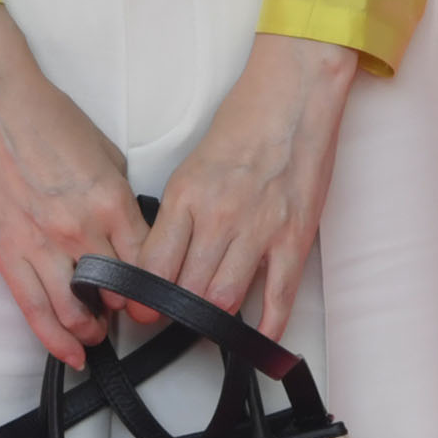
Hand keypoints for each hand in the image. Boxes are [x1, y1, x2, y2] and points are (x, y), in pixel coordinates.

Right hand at [0, 4, 142, 368]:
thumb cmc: (50, 121)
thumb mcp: (108, 154)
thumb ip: (121, 200)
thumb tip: (132, 234)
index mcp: (111, 202)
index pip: (147, 265)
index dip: (157, 288)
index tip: (158, 297)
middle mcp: (80, 230)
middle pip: (116, 293)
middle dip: (127, 311)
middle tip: (128, 316)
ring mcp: (41, 246)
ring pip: (75, 312)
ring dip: (92, 331)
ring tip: (97, 332)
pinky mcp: (8, 254)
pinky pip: (35, 311)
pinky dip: (55, 340)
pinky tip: (71, 354)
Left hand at [147, 35, 358, 342]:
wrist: (292, 98)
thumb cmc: (243, 125)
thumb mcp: (192, 168)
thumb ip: (178, 215)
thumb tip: (163, 260)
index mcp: (186, 197)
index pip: (154, 266)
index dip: (144, 298)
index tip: (143, 309)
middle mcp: (219, 217)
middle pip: (187, 290)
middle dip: (177, 312)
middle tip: (176, 318)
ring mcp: (259, 230)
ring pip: (225, 299)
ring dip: (215, 318)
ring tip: (211, 321)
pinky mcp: (294, 238)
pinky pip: (279, 296)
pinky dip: (267, 326)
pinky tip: (257, 339)